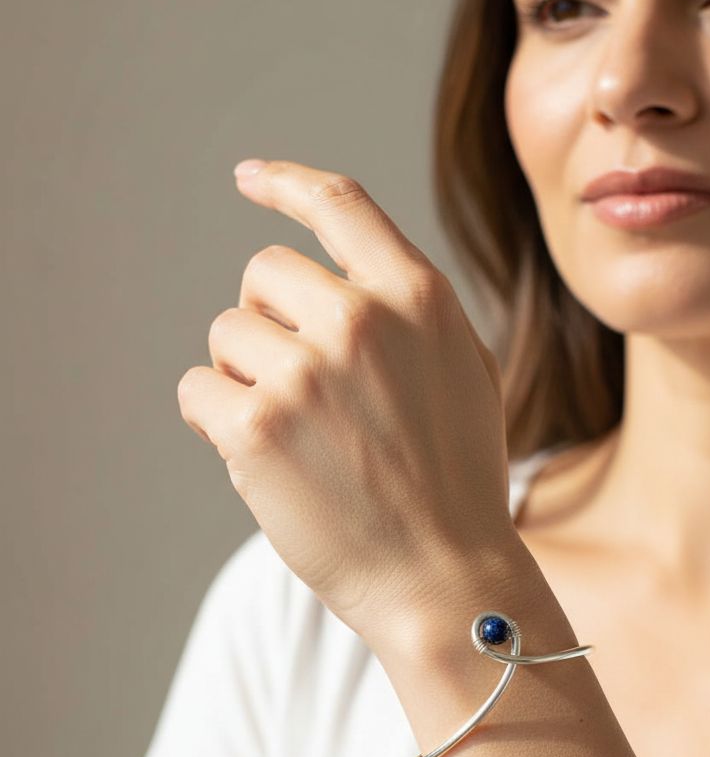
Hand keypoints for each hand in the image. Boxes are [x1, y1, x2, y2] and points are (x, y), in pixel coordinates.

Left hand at [177, 159, 519, 645]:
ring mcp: (307, 373)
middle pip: (263, 272)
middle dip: (272, 321)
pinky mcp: (257, 428)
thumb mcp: (465, 373)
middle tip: (306, 388)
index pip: (339, 203)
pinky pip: (198, 390)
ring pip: (227, 334)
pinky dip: (219, 423)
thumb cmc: (457, 481)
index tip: (251, 180)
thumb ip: (412, 312)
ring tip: (303, 437)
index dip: (286, 183)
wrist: (445, 576)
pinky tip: (269, 462)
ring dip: (250, 379)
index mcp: (418, 299)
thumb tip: (348, 276)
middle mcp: (362, 321)